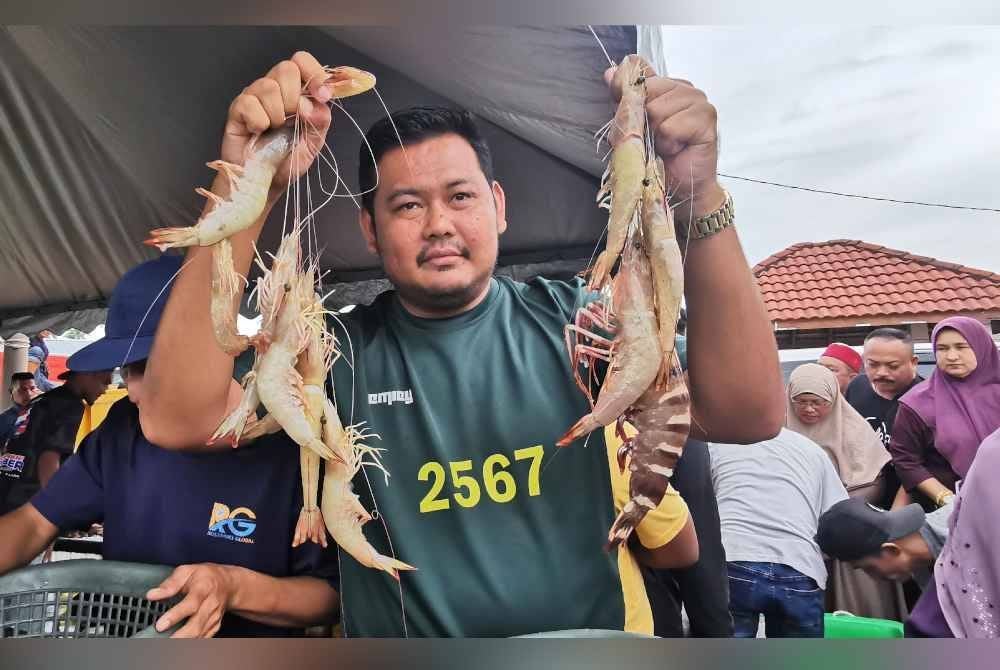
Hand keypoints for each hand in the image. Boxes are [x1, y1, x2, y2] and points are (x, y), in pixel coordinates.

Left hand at [147, 563, 237, 637]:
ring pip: (199, 635)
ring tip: (165, 647)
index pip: (191, 604)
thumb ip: (169, 584)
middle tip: (160, 643)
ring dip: (183, 643)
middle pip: (196, 625)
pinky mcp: (215, 626)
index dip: (175, 616)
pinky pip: (203, 639)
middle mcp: (211, 604)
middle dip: (179, 636)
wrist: (228, 584)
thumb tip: (152, 594)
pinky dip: (190, 644)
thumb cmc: (205, 577)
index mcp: (204, 588)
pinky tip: (177, 645)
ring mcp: (214, 617)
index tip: (160, 625)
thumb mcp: (187, 571)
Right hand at [222, 51, 333, 199]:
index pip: (302, 61)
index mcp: (296, 91)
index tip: (322, 95)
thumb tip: (316, 103)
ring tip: (273, 130)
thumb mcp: (313, 143)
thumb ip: (321, 121)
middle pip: (286, 68)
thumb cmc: (288, 161)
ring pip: (268, 86)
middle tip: (291, 120)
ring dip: (277, 114)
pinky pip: (250, 103)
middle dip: (294, 98)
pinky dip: (258, 121)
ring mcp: (254, 97)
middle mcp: (274, 89)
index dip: (314, 73)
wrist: (267, 183)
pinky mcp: (237, 108)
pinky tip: (257, 132)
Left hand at [604, 60, 725, 222]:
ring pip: (657, 109)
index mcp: (665, 86)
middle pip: (646, 90)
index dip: (626, 92)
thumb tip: (610, 73)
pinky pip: (670, 127)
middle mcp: (683, 88)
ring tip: (665, 146)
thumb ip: (623, 100)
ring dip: (655, 135)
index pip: (638, 70)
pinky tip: (677, 150)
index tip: (631, 116)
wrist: (681, 189)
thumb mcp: (631, 128)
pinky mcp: (706, 118)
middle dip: (642, 120)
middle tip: (653, 139)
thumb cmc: (657, 160)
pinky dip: (667, 143)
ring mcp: (698, 101)